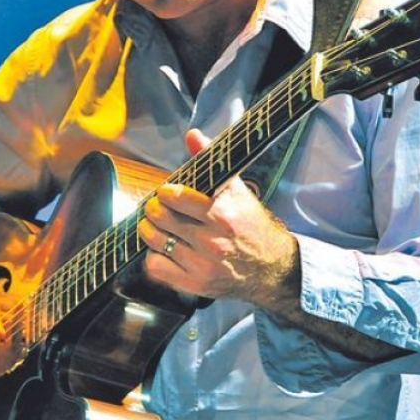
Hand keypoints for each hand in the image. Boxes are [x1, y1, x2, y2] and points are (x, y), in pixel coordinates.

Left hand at [137, 129, 298, 307]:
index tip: (167, 191)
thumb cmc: (251, 225)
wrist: (271, 267)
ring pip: (155, 240)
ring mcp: (202, 264)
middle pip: (162, 217)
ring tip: (154, 224)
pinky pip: (157, 267)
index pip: (177, 196)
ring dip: (149, 229)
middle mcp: (212, 239)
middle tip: (156, 206)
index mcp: (223, 213)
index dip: (166, 192)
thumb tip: (192, 135)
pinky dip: (154, 256)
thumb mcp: (238, 191)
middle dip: (154, 208)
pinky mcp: (195, 284)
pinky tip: (163, 249)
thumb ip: (212, 161)